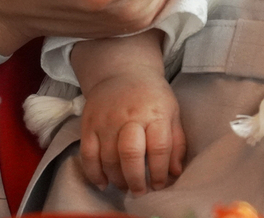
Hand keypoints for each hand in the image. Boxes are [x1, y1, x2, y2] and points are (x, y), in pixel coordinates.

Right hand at [79, 68, 185, 194]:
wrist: (122, 72)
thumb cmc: (152, 97)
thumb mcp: (172, 112)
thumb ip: (176, 142)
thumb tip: (175, 173)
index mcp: (154, 113)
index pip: (159, 147)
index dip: (160, 171)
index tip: (160, 184)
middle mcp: (129, 116)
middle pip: (130, 154)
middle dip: (136, 180)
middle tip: (140, 191)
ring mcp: (106, 120)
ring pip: (108, 158)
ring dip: (117, 179)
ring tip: (126, 185)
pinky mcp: (89, 124)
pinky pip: (87, 155)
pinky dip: (94, 173)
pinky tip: (103, 183)